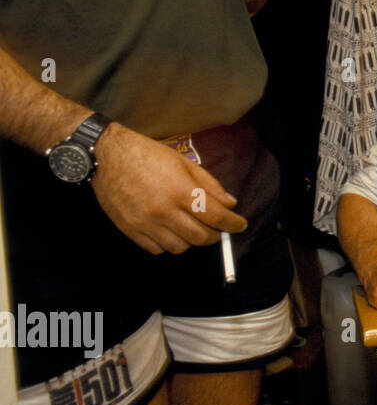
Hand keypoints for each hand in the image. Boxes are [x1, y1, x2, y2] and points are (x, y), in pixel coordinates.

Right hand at [90, 123, 246, 254]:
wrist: (107, 156)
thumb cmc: (147, 155)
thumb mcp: (184, 162)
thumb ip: (209, 185)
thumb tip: (230, 203)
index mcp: (180, 191)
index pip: (215, 216)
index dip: (232, 224)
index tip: (239, 225)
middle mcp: (164, 211)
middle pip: (200, 237)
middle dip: (215, 235)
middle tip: (218, 228)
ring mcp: (146, 223)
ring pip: (180, 247)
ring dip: (192, 241)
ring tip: (192, 227)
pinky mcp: (130, 230)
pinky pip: (157, 249)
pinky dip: (169, 244)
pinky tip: (171, 231)